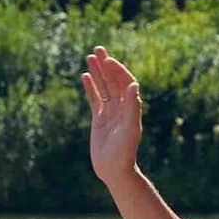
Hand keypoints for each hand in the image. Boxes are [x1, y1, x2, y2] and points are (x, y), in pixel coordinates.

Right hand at [81, 50, 141, 184]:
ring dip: (97, 72)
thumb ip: (133, 106)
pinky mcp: (99, 119)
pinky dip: (90, 87)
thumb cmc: (125, 151)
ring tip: (90, 57)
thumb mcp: (130, 128)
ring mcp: (110, 112)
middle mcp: (121, 107)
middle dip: (106, 65)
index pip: (125, 82)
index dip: (118, 70)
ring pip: (103, 87)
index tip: (108, 60)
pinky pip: (94, 99)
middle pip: (113, 81)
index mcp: (130, 107)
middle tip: (98, 49)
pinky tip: (85, 76)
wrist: (114, 170)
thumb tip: (133, 84)